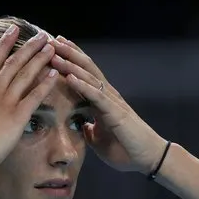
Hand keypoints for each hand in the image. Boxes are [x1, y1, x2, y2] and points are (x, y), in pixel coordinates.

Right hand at [0, 26, 58, 175]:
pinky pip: (34, 97)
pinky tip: (55, 75)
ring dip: (39, 59)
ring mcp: (5, 104)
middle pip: (12, 63)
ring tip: (52, 47)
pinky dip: (45, 85)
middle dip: (28, 47)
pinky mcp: (17, 117)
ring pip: (24, 75)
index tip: (13, 31)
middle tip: (42, 36)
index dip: (4, 45)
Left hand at [50, 36, 166, 174]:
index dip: (70, 60)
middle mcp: (108, 96)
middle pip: (86, 68)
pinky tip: (69, 76)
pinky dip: (82, 85)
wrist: (148, 159)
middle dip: (68, 53)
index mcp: (102, 101)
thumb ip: (89, 128)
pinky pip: (97, 96)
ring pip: (89, 77)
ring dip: (71, 64)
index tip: (54, 48)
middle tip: (50, 39)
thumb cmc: (126, 149)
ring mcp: (113, 102)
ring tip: (55, 52)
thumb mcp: (98, 139)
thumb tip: (79, 124)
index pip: (85, 74)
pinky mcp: (116, 113)